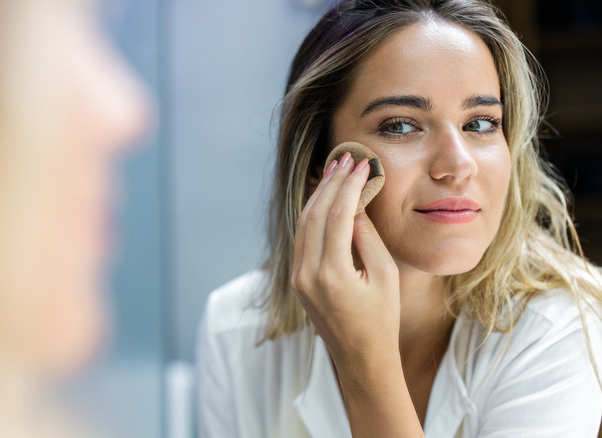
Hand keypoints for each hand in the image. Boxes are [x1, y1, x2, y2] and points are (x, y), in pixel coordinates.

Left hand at [291, 153, 399, 372]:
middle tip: (346, 157)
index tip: (361, 164)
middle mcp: (307, 274)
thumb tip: (355, 201)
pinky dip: (312, 213)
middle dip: (331, 182)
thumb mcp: (384, 274)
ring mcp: (298, 277)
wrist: (360, 357)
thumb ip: (366, 236)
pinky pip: (301, 237)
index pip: (336, 216)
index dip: (349, 186)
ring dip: (319, 194)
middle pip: (315, 214)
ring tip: (335, 169)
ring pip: (303, 223)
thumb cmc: (381, 318)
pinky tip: (324, 196)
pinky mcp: (297, 279)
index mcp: (332, 275)